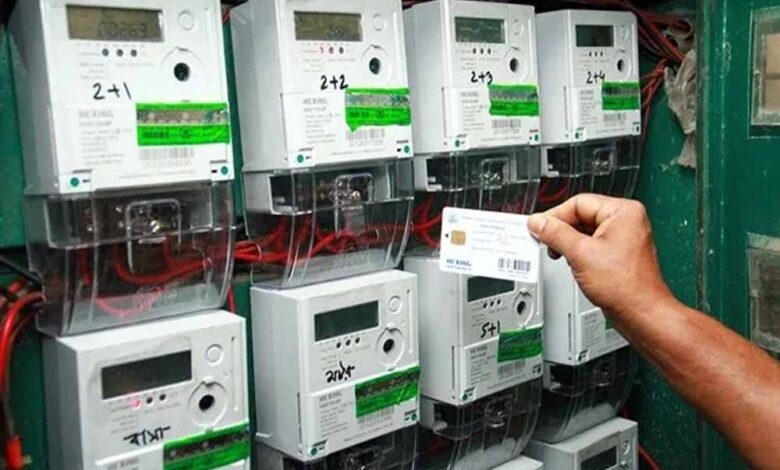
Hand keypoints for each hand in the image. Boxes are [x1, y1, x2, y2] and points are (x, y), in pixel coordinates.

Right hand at [528, 194, 672, 316]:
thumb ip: (555, 234)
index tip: (538, 226)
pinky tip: (570, 261)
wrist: (640, 313)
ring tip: (558, 253)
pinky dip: (577, 251)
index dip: (555, 216)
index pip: (579, 203)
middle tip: (544, 240)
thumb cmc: (626, 286)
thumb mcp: (580, 254)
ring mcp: (623, 237)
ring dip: (568, 242)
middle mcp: (626, 221)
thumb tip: (538, 222)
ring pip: (585, 230)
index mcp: (623, 212)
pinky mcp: (618, 253)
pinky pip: (592, 244)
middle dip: (561, 230)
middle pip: (581, 215)